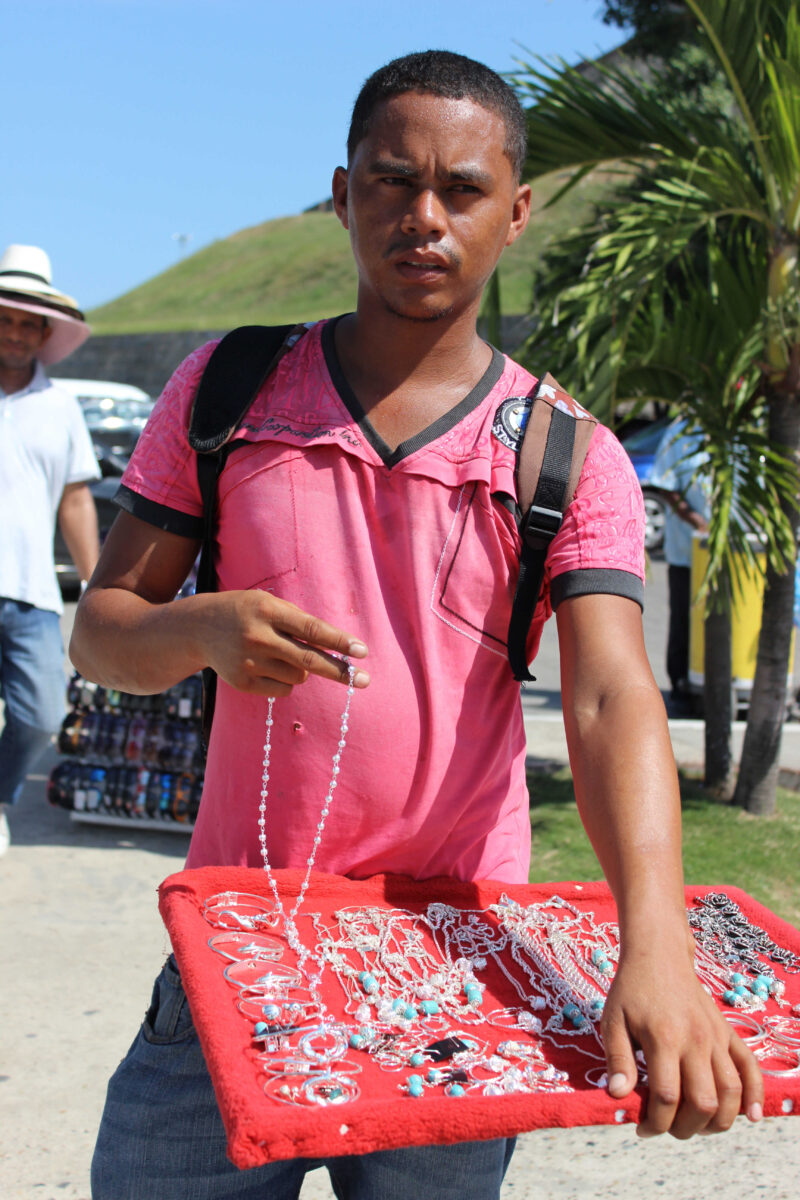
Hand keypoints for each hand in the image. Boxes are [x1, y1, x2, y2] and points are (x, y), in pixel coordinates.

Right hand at [199, 589, 369, 697]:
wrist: (198, 628)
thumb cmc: (245, 612)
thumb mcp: (268, 604)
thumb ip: (298, 621)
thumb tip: (335, 648)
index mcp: (267, 611)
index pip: (311, 629)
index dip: (338, 642)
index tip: (362, 652)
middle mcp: (257, 637)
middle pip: (309, 660)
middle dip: (340, 672)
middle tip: (364, 681)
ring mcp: (248, 662)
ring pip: (298, 676)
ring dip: (302, 668)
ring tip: (281, 653)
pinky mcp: (242, 683)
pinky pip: (283, 689)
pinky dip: (285, 680)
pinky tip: (267, 665)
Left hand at [601, 944, 763, 1138]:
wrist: (659, 955)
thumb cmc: (631, 990)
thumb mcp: (613, 1021)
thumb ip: (617, 1060)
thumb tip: (618, 1097)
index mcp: (663, 1038)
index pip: (667, 1097)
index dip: (655, 1123)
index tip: (641, 1127)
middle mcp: (695, 1040)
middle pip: (703, 1102)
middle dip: (685, 1128)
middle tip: (667, 1127)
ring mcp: (716, 1037)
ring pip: (731, 1092)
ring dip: (718, 1121)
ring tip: (697, 1126)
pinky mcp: (727, 1033)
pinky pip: (750, 1067)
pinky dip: (755, 1095)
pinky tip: (751, 1116)